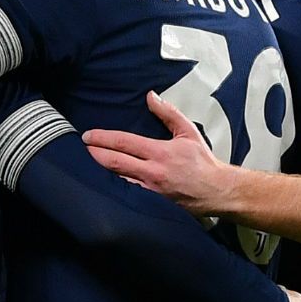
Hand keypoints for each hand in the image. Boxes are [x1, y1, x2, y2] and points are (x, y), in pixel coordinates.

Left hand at [82, 92, 240, 216]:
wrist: (217, 191)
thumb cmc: (203, 163)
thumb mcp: (188, 132)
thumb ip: (168, 113)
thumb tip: (151, 97)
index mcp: (160, 153)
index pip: (124, 143)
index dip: (103, 138)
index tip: (88, 135)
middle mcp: (152, 173)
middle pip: (114, 163)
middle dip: (94, 154)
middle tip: (83, 147)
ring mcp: (150, 191)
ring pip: (117, 181)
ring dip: (100, 172)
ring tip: (87, 163)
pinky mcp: (151, 204)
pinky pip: (127, 196)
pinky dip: (113, 188)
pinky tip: (103, 183)